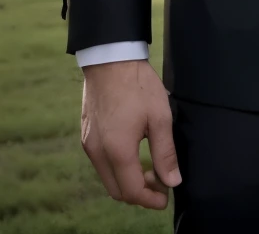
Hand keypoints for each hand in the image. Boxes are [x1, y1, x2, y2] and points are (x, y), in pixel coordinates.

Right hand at [81, 58, 181, 209]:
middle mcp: (98, 153)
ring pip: (107, 178)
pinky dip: (117, 168)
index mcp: (117, 151)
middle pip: (117, 191)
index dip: (151, 200)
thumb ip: (165, 153)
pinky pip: (101, 164)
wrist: (109, 57)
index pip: (132, 192)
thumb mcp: (159, 116)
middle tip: (159, 181)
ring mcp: (89, 144)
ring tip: (148, 167)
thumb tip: (172, 181)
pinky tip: (132, 153)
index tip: (166, 196)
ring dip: (127, 181)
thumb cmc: (137, 84)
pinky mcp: (86, 134)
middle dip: (139, 194)